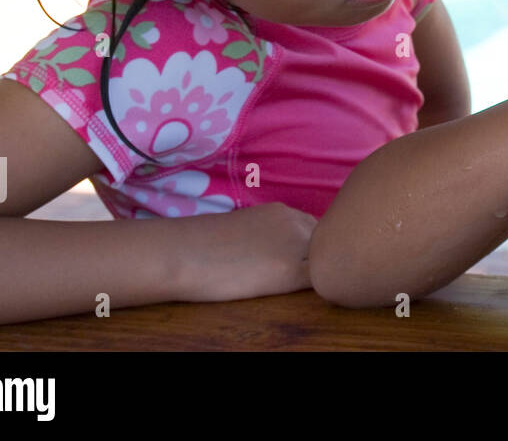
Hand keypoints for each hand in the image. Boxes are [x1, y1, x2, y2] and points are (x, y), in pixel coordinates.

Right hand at [173, 202, 317, 302]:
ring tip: (298, 288)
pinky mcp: (289, 271)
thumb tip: (276, 250)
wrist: (182, 252)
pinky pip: (317, 280)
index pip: (314, 229)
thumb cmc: (200, 243)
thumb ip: (269, 233)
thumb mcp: (243, 226)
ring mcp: (296, 245)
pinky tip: (297, 297)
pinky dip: (316, 288)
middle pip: (324, 243)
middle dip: (318, 259)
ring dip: (318, 272)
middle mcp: (295, 223)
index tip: (301, 262)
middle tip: (300, 278)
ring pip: (324, 260)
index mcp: (282, 211)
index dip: (311, 248)